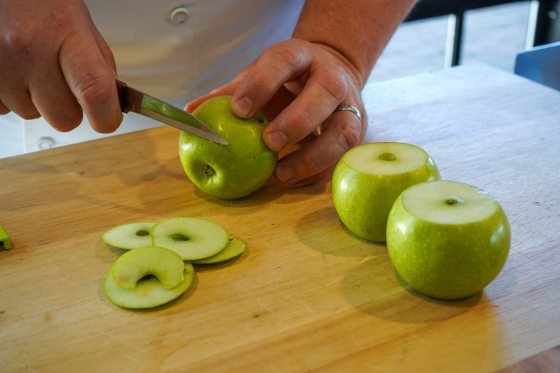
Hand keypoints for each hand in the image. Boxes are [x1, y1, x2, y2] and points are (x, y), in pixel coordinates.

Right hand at [0, 0, 121, 131]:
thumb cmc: (38, 1)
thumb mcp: (79, 21)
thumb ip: (99, 63)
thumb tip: (112, 102)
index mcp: (64, 32)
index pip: (94, 91)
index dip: (106, 116)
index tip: (108, 120)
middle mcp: (29, 50)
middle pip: (64, 118)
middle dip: (67, 107)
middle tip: (62, 80)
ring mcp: (1, 65)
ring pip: (32, 114)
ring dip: (36, 99)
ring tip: (31, 65)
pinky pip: (4, 109)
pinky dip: (12, 95)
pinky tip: (13, 69)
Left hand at [187, 38, 365, 185]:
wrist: (332, 75)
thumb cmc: (288, 79)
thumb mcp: (261, 75)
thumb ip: (232, 91)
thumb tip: (193, 111)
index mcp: (302, 56)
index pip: (285, 60)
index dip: (262, 83)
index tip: (238, 110)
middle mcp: (332, 77)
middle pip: (325, 91)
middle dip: (297, 120)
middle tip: (268, 142)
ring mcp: (349, 106)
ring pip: (343, 131)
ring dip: (313, 156)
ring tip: (281, 173)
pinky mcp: (355, 131)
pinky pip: (341, 156)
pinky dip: (317, 171)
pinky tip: (292, 179)